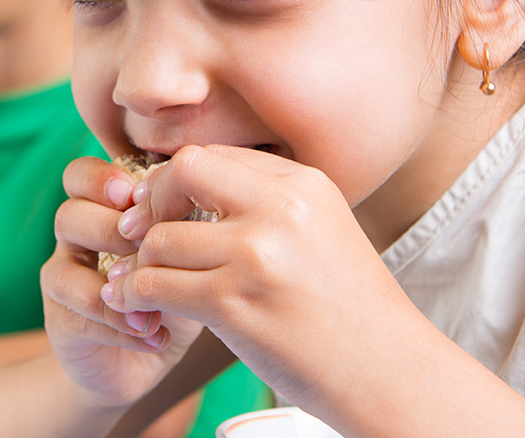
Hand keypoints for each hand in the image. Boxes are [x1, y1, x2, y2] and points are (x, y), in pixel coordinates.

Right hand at [41, 156, 204, 405]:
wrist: (149, 352)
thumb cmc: (176, 286)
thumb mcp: (188, 250)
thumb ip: (188, 221)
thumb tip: (212, 201)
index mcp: (102, 209)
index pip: (81, 175)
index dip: (101, 179)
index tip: (137, 195)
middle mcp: (77, 239)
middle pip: (69, 215)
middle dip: (110, 229)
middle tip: (147, 247)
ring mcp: (65, 281)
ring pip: (62, 270)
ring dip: (113, 285)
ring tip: (154, 303)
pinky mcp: (61, 323)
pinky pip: (77, 318)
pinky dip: (120, 326)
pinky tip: (155, 334)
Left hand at [103, 145, 416, 409]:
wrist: (388, 370)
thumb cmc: (351, 307)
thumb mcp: (322, 229)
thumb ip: (268, 203)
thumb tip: (195, 187)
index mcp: (304, 183)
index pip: (216, 155)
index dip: (178, 180)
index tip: (165, 208)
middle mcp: (280, 208)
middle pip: (183, 171)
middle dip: (153, 200)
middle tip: (143, 233)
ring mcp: (256, 255)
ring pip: (160, 238)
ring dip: (140, 263)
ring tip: (137, 282)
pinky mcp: (235, 305)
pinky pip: (156, 285)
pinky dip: (135, 296)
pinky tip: (138, 307)